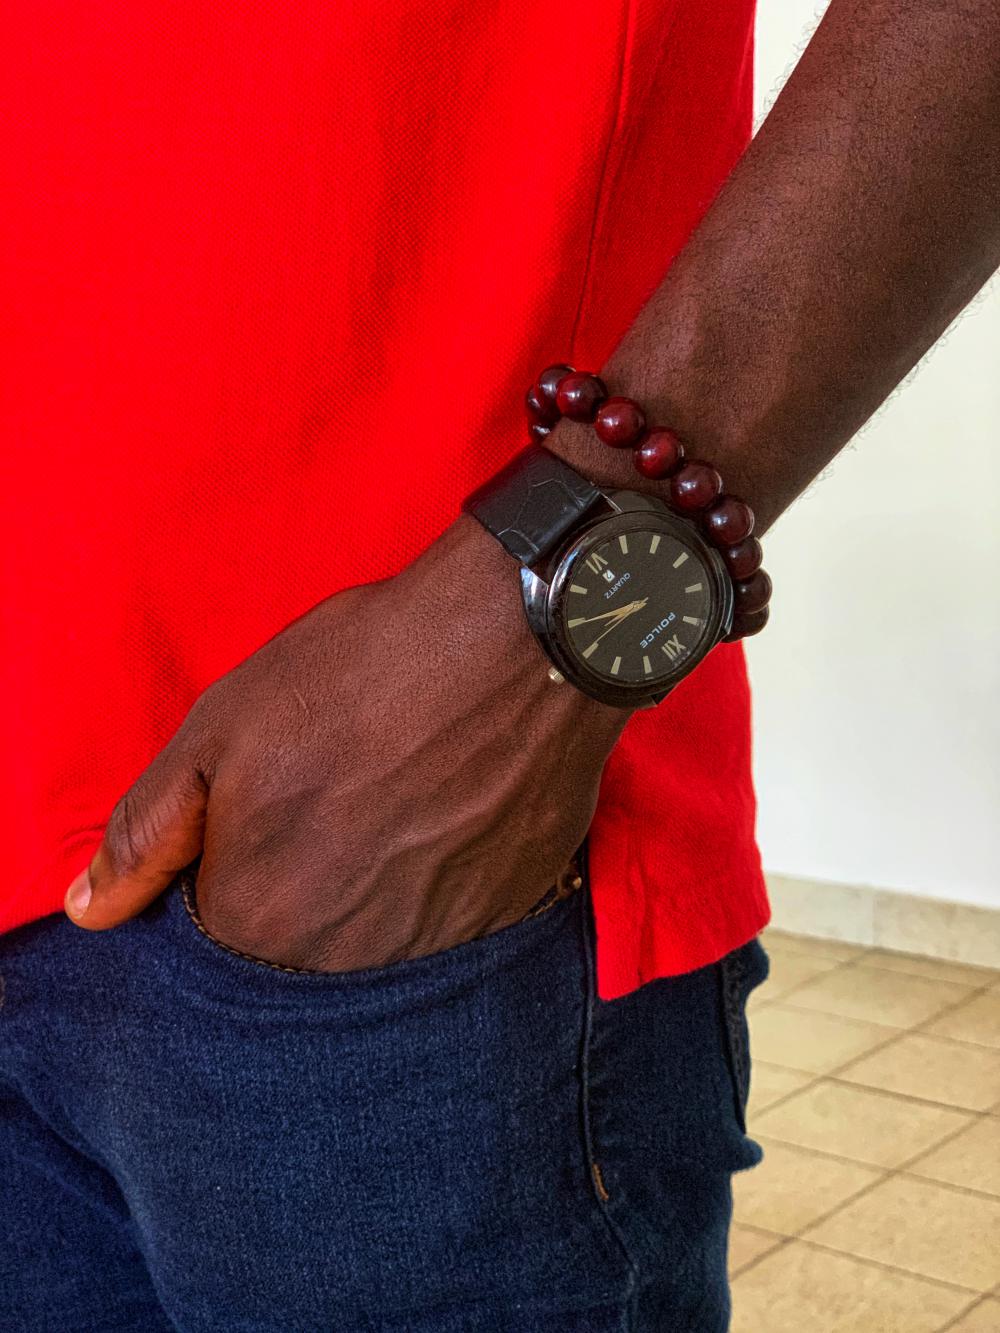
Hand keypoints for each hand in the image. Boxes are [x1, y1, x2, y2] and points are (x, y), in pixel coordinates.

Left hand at [64, 517, 627, 968]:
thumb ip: (148, 831)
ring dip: (371, 885)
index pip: (215, 935)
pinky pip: (447, 924)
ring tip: (393, 797)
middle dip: (300, 882)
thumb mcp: (221, 729)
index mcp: (262, 920)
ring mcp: (436, 945)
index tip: (265, 808)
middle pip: (298, 948)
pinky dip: (436, 880)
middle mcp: (348, 960)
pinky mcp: (506, 915)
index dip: (230, 867)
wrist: (518, 640)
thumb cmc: (359, 674)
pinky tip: (446, 810)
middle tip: (336, 794)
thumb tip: (90, 911)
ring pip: (374, 940)